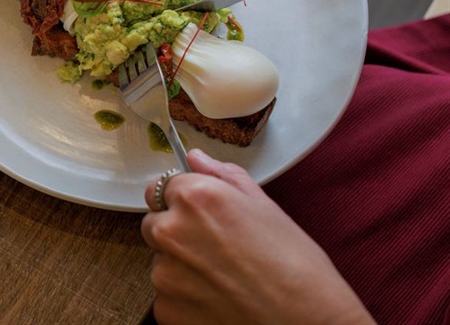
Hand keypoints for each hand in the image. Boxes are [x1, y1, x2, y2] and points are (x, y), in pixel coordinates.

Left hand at [141, 150, 372, 324]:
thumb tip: (195, 157)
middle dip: (176, 232)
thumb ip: (222, 176)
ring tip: (223, 278)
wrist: (310, 324)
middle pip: (154, 223)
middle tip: (216, 249)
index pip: (161, 187)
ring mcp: (164, 272)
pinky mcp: (165, 308)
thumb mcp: (265, 207)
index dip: (183, 201)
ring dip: (181, 266)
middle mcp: (171, 230)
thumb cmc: (296, 266)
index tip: (203, 215)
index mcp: (194, 197)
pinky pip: (166, 295)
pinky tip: (219, 299)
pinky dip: (185, 298)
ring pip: (160, 261)